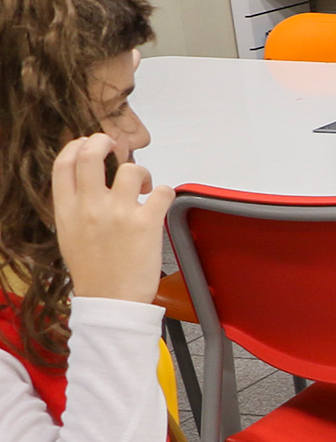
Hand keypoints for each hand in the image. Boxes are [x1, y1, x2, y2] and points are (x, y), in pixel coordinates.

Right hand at [52, 134, 173, 305]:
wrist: (111, 300)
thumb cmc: (93, 270)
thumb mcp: (70, 234)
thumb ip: (76, 206)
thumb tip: (87, 182)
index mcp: (67, 210)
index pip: (64, 164)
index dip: (77, 145)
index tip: (88, 142)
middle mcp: (90, 207)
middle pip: (92, 155)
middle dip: (104, 142)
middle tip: (116, 146)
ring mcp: (118, 213)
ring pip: (132, 169)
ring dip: (142, 173)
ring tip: (143, 188)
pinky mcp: (146, 223)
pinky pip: (162, 191)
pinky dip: (165, 193)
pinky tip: (160, 204)